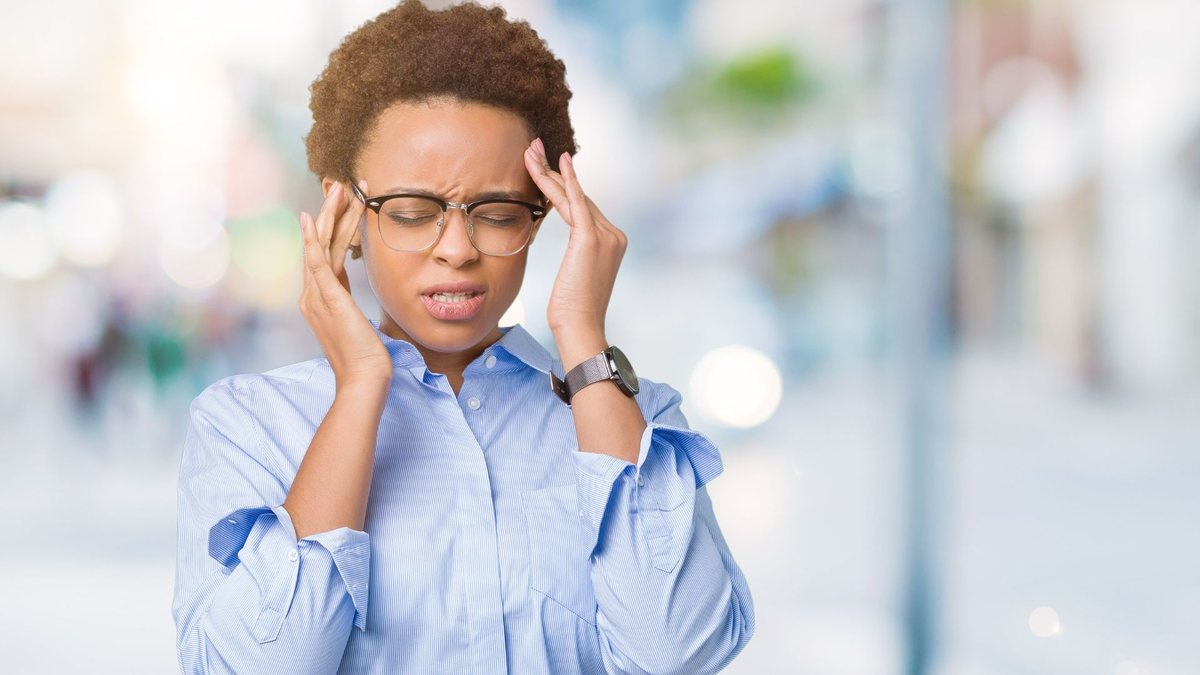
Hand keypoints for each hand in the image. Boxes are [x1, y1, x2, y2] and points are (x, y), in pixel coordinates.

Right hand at [299, 180, 392, 388]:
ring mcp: (315, 297)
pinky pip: (317, 262)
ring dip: (329, 215)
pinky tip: (312, 218)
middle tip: (340, 184)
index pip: (328, 254)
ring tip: (339, 188)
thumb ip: (354, 309)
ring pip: (321, 246)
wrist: (364, 380)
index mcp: (322, 300)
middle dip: (331, 212)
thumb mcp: (361, 326)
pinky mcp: (326, 300)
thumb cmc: (368, 359)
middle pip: (322, 244)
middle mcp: (312, 295)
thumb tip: (360, 304)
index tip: (346, 203)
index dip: (336, 227)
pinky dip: (313, 239)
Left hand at [523, 137, 627, 338]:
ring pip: (572, 196)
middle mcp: (614, 234)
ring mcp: (606, 235)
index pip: (584, 206)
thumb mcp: (576, 276)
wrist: (581, 327)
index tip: (543, 168)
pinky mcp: (591, 239)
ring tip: (530, 150)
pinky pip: (576, 203)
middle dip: (553, 171)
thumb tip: (570, 253)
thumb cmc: (572, 310)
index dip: (562, 185)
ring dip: (549, 171)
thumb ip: (578, 256)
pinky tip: (557, 162)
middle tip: (532, 148)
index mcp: (612, 242)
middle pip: (579, 195)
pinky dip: (566, 181)